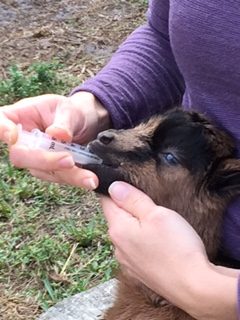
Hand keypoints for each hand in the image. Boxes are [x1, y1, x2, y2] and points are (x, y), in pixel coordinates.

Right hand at [0, 92, 109, 188]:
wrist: (84, 124)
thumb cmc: (71, 111)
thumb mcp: (69, 109)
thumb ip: (64, 120)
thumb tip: (57, 134)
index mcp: (19, 117)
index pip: (0, 121)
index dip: (0, 129)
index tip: (12, 135)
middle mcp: (22, 140)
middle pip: (21, 156)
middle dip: (45, 161)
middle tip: (69, 160)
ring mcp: (33, 158)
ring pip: (43, 171)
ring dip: (68, 176)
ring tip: (90, 178)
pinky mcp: (47, 170)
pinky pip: (58, 177)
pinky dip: (75, 179)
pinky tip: (90, 179)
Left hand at [101, 181, 237, 319]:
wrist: (193, 287)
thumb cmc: (177, 247)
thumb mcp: (156, 214)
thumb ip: (132, 199)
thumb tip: (113, 186)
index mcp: (118, 228)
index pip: (107, 201)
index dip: (116, 189)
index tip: (129, 183)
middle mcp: (117, 246)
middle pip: (117, 217)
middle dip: (129, 207)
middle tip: (151, 203)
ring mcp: (127, 261)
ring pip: (127, 233)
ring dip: (137, 225)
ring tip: (158, 223)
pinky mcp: (138, 271)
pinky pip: (136, 248)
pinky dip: (143, 240)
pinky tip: (159, 241)